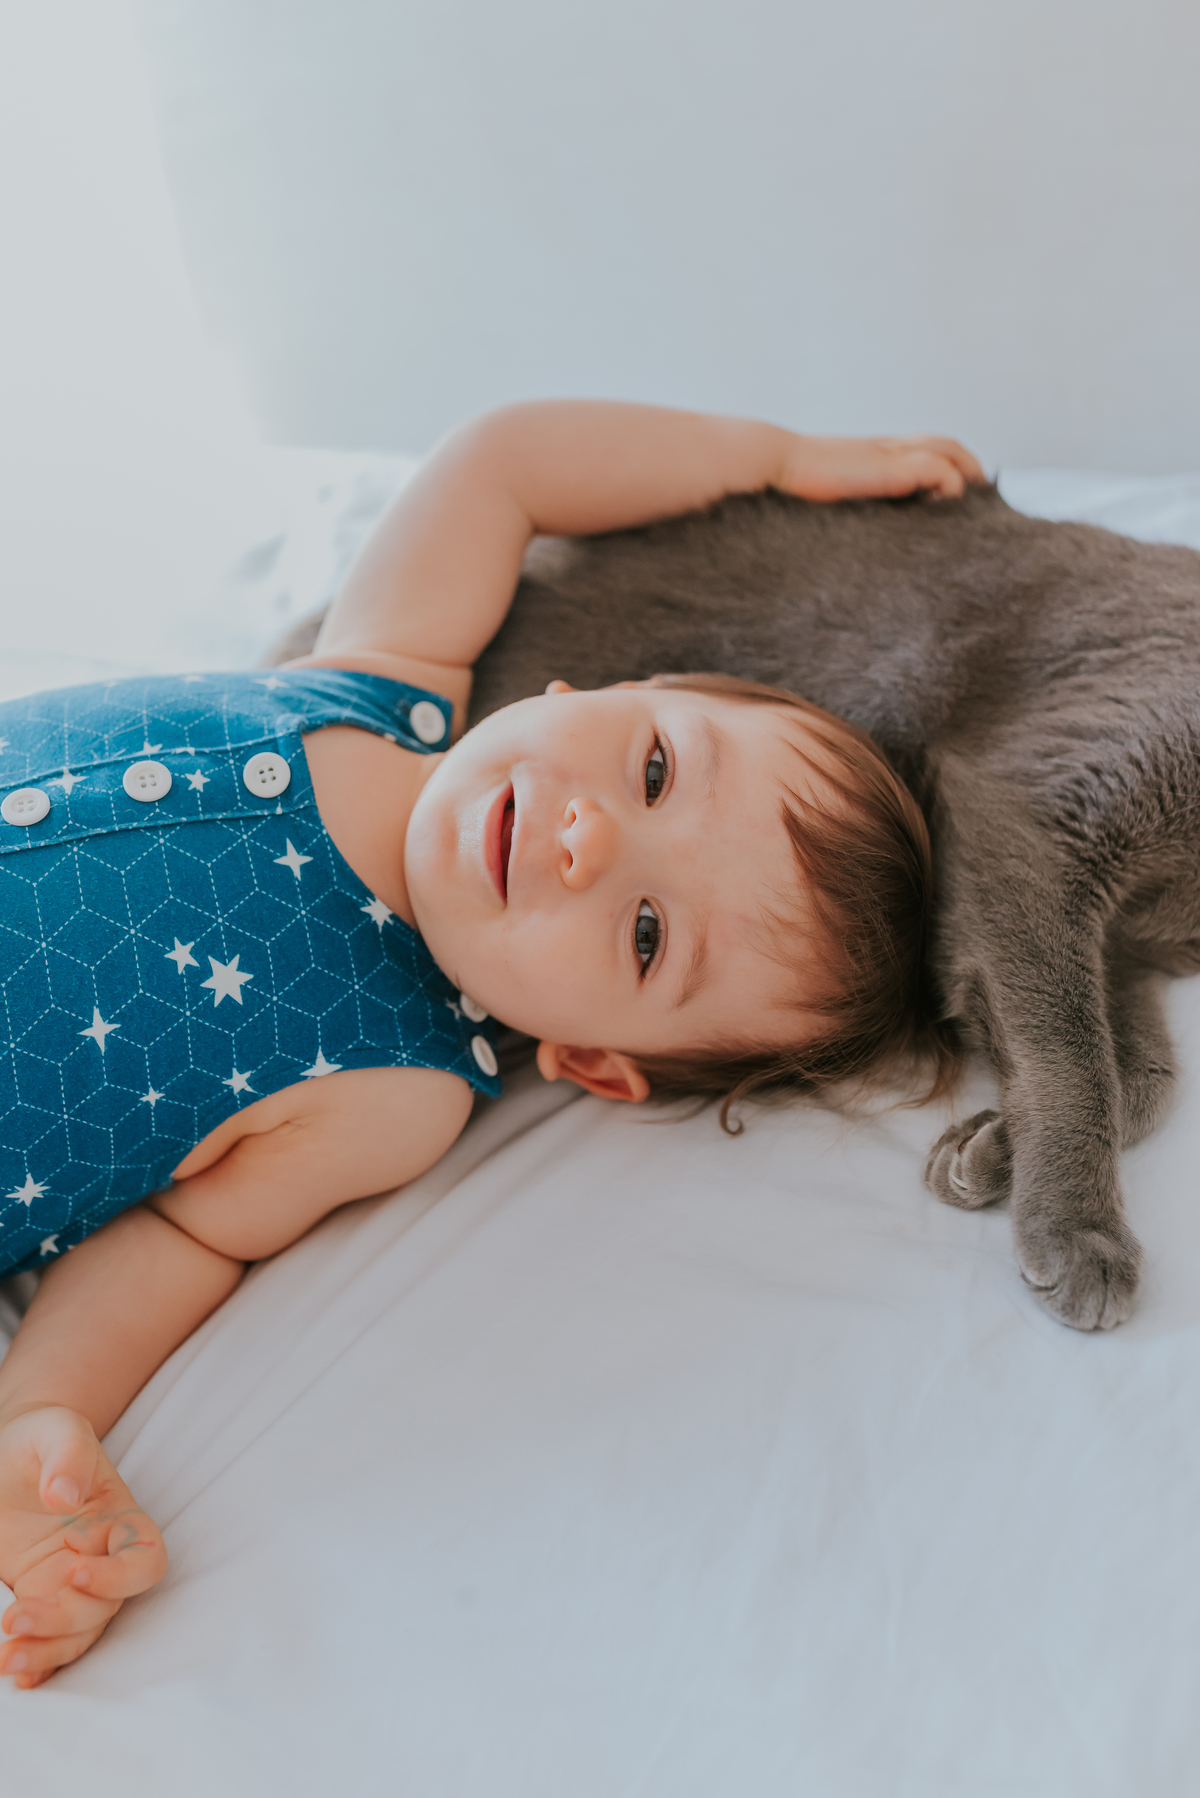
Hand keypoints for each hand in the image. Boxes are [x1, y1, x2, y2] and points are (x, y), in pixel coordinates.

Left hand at [0, 1406, 166, 1688]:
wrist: (6, 1459)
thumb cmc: (40, 1439)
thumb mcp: (55, 1429)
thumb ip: (69, 1454)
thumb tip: (64, 1496)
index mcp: (119, 1521)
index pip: (145, 1561)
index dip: (119, 1576)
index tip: (74, 1566)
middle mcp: (99, 1561)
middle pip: (103, 1609)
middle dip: (63, 1622)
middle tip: (15, 1618)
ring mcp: (65, 1587)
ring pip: (76, 1636)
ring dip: (46, 1651)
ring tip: (7, 1658)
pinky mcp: (34, 1601)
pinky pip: (47, 1644)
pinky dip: (36, 1664)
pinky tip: (14, 1672)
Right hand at [777, 433, 986, 502]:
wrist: (770, 464)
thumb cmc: (782, 485)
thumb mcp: (817, 494)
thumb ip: (838, 502)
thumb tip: (834, 538)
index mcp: (869, 454)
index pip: (919, 449)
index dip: (942, 466)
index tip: (952, 495)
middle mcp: (885, 448)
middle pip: (943, 443)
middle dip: (968, 467)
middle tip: (980, 497)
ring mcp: (890, 455)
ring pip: (949, 450)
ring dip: (969, 472)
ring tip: (977, 503)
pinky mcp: (893, 469)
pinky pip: (941, 471)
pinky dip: (952, 487)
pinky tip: (949, 507)